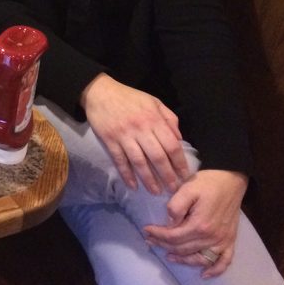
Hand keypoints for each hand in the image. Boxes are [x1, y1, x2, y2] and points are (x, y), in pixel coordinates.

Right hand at [80, 73, 190, 193]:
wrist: (99, 92)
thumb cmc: (129, 97)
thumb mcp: (154, 102)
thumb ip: (169, 119)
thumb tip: (180, 140)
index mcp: (154, 119)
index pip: (171, 145)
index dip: (180, 162)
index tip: (184, 175)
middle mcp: (140, 129)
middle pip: (157, 157)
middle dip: (167, 176)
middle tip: (173, 189)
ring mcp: (124, 135)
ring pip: (139, 162)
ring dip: (149, 179)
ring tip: (156, 192)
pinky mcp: (109, 140)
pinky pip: (120, 160)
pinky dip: (126, 174)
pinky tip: (133, 186)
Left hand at [144, 170, 247, 277]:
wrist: (230, 179)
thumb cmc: (207, 182)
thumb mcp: (187, 188)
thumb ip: (176, 206)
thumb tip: (169, 222)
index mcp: (200, 224)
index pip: (173, 236)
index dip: (158, 235)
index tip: (146, 230)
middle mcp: (212, 237)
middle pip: (184, 248)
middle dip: (164, 245)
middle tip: (151, 241)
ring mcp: (222, 240)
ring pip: (200, 258)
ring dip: (184, 260)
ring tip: (169, 256)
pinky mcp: (230, 240)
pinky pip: (224, 261)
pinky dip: (214, 270)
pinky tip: (203, 275)